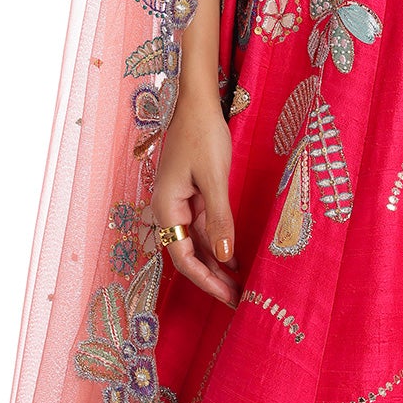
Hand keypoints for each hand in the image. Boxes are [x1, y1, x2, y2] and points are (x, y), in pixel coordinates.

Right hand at [149, 89, 239, 308]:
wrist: (196, 103)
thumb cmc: (202, 136)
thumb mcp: (214, 179)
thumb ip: (219, 220)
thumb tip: (224, 258)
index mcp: (166, 209)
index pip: (182, 257)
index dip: (204, 280)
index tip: (226, 296)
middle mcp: (167, 210)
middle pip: (187, 254)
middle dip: (210, 278)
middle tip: (235, 299)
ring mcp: (179, 203)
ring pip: (196, 243)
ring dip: (215, 263)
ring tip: (237, 284)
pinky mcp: (191, 194)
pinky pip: (202, 227)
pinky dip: (217, 243)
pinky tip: (232, 258)